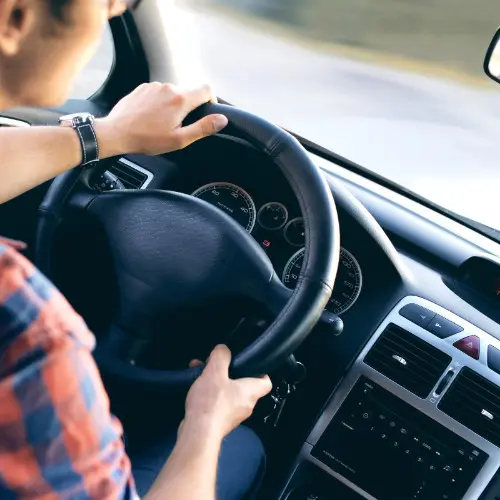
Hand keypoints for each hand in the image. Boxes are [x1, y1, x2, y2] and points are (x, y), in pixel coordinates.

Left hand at [95, 83, 227, 156]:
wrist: (117, 132)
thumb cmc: (147, 139)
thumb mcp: (179, 139)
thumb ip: (203, 128)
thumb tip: (222, 119)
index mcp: (181, 100)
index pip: (207, 90)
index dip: (211, 101)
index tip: (206, 112)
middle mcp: (169, 87)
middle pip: (189, 93)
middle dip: (188, 108)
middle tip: (177, 126)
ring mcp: (154, 86)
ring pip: (173, 93)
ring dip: (172, 106)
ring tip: (161, 123)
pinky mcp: (143, 88)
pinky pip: (158, 93)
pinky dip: (159, 103)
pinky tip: (150, 117)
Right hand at [184, 345, 271, 441]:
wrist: (198, 434)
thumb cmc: (211, 403)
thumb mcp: (215, 372)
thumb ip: (221, 356)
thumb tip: (223, 349)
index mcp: (250, 392)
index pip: (266, 382)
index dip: (261, 371)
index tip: (251, 364)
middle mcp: (245, 405)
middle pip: (243, 386)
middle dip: (229, 373)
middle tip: (218, 365)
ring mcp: (233, 415)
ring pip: (228, 393)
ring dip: (216, 382)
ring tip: (201, 373)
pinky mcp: (219, 422)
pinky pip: (217, 404)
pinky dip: (209, 395)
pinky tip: (196, 388)